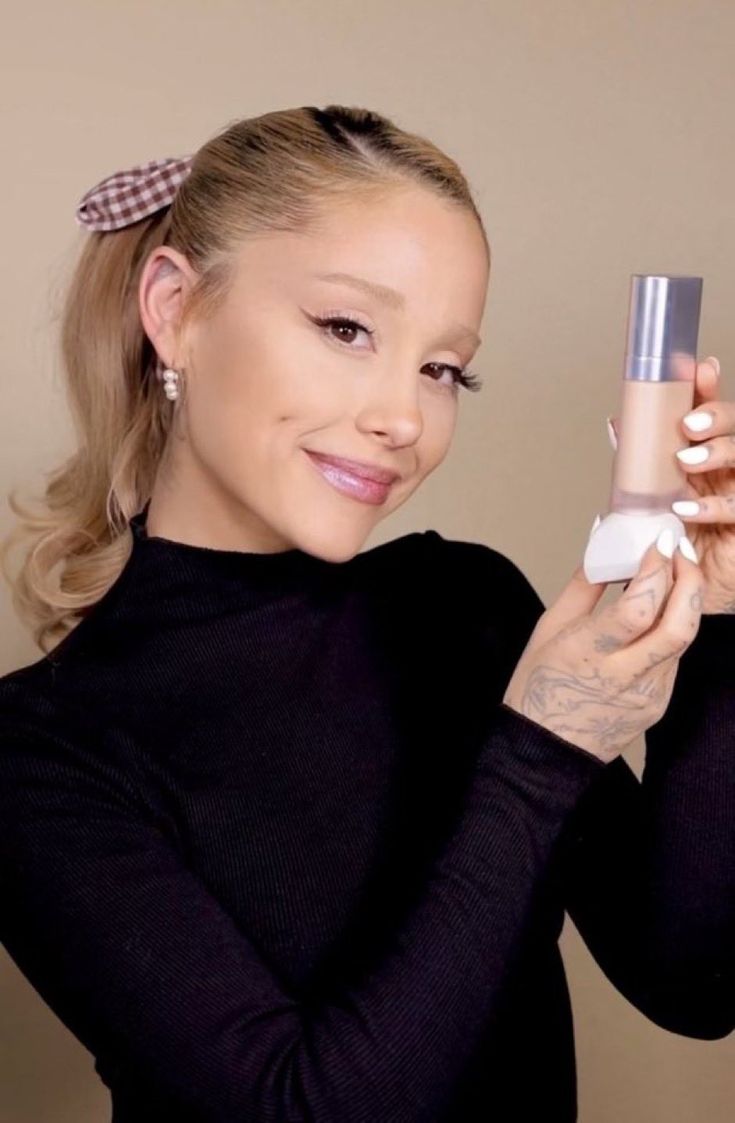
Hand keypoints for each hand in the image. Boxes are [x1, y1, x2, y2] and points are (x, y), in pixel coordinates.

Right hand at [502, 534, 702, 762]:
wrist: (544, 751)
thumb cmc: (538, 686)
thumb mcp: (549, 627)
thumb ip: (584, 582)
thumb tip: (602, 537)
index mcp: (587, 655)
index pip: (638, 609)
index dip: (656, 570)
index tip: (658, 542)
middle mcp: (623, 678)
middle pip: (678, 625)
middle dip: (688, 580)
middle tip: (680, 551)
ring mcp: (647, 695)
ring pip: (684, 639)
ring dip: (686, 600)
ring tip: (676, 572)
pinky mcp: (659, 705)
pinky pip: (674, 657)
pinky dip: (672, 627)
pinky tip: (660, 612)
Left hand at [607, 356, 734, 614]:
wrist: (687, 592)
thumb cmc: (677, 544)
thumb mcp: (653, 498)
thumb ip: (640, 464)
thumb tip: (618, 424)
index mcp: (708, 458)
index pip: (713, 415)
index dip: (710, 389)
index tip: (700, 369)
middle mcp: (729, 472)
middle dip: (716, 417)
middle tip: (688, 425)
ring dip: (716, 453)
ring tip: (686, 461)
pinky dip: (711, 507)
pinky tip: (687, 507)